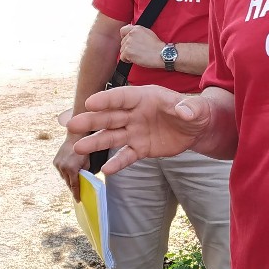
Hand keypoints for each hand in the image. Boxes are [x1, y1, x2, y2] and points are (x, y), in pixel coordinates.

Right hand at [53, 132, 88, 197]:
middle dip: (72, 187)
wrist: (75, 138)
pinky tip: (69, 168)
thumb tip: (83, 183)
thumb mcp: (87, 164)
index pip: (74, 186)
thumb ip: (84, 174)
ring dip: (68, 178)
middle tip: (77, 191)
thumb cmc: (84, 151)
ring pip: (64, 177)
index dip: (76, 194)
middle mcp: (63, 168)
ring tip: (74, 176)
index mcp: (72, 169)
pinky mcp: (55, 161)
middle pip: (68, 183)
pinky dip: (65, 172)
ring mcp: (58, 165)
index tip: (78, 200)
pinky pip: (61, 171)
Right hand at [67, 85, 204, 174]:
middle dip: (91, 121)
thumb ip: (188, 108)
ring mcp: (135, 131)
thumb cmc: (194, 112)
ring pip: (112, 137)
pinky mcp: (140, 148)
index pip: (122, 97)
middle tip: (72, 126)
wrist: (197, 128)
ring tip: (78, 148)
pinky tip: (104, 170)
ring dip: (96, 142)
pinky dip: (117, 163)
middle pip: (110, 117)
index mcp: (144, 98)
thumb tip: (184, 112)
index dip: (106, 99)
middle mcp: (135, 114)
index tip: (89, 102)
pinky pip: (126, 156)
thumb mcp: (196, 108)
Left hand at [118, 24, 163, 68]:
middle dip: (127, 48)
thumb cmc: (156, 46)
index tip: (128, 42)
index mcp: (136, 29)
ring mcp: (128, 43)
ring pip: (122, 50)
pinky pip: (122, 57)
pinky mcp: (128, 52)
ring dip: (128, 54)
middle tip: (137, 51)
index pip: (123, 30)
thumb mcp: (148, 32)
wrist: (161, 54)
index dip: (124, 37)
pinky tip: (135, 59)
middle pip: (122, 42)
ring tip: (138, 55)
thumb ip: (137, 31)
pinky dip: (127, 60)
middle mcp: (131, 34)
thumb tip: (129, 31)